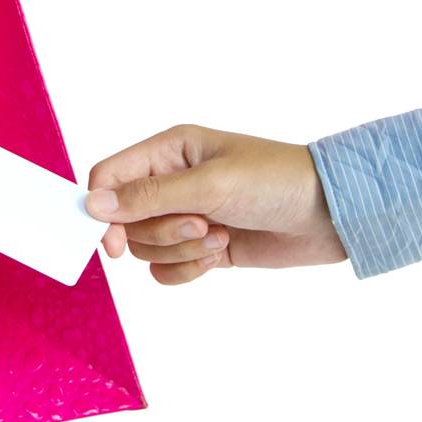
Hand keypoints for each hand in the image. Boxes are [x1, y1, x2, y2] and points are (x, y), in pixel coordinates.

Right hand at [86, 126, 345, 284]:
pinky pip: (167, 270)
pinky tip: (220, 254)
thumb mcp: (209, 184)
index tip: (113, 242)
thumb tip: (91, 204)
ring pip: (147, 247)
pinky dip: (189, 269)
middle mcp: (172, 181)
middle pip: (126, 220)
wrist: (329, 214)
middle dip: (162, 231)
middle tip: (201, 223)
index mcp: (168, 151)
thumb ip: (148, 196)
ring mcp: (187, 215)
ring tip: (220, 235)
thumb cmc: (275, 180)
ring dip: (181, 250)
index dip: (103, 211)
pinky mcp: (203, 247)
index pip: (110, 177)